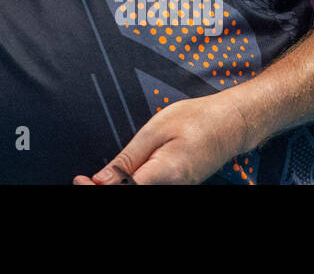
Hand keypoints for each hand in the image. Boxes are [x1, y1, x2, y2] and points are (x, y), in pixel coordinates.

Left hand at [72, 91, 253, 184]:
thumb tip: (101, 181)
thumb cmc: (196, 119)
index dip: (98, 190)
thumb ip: (128, 158)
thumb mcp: (155, 130)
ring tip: (97, 178)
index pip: (126, 191)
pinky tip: (119, 177)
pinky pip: (150, 189)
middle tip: (84, 179)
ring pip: (141, 193)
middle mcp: (174, 188)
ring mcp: (178, 189)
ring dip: (117, 187)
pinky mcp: (179, 187)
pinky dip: (131, 185)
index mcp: (166, 173)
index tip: (81, 179)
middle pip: (132, 195)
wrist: (232, 124)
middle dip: (105, 190)